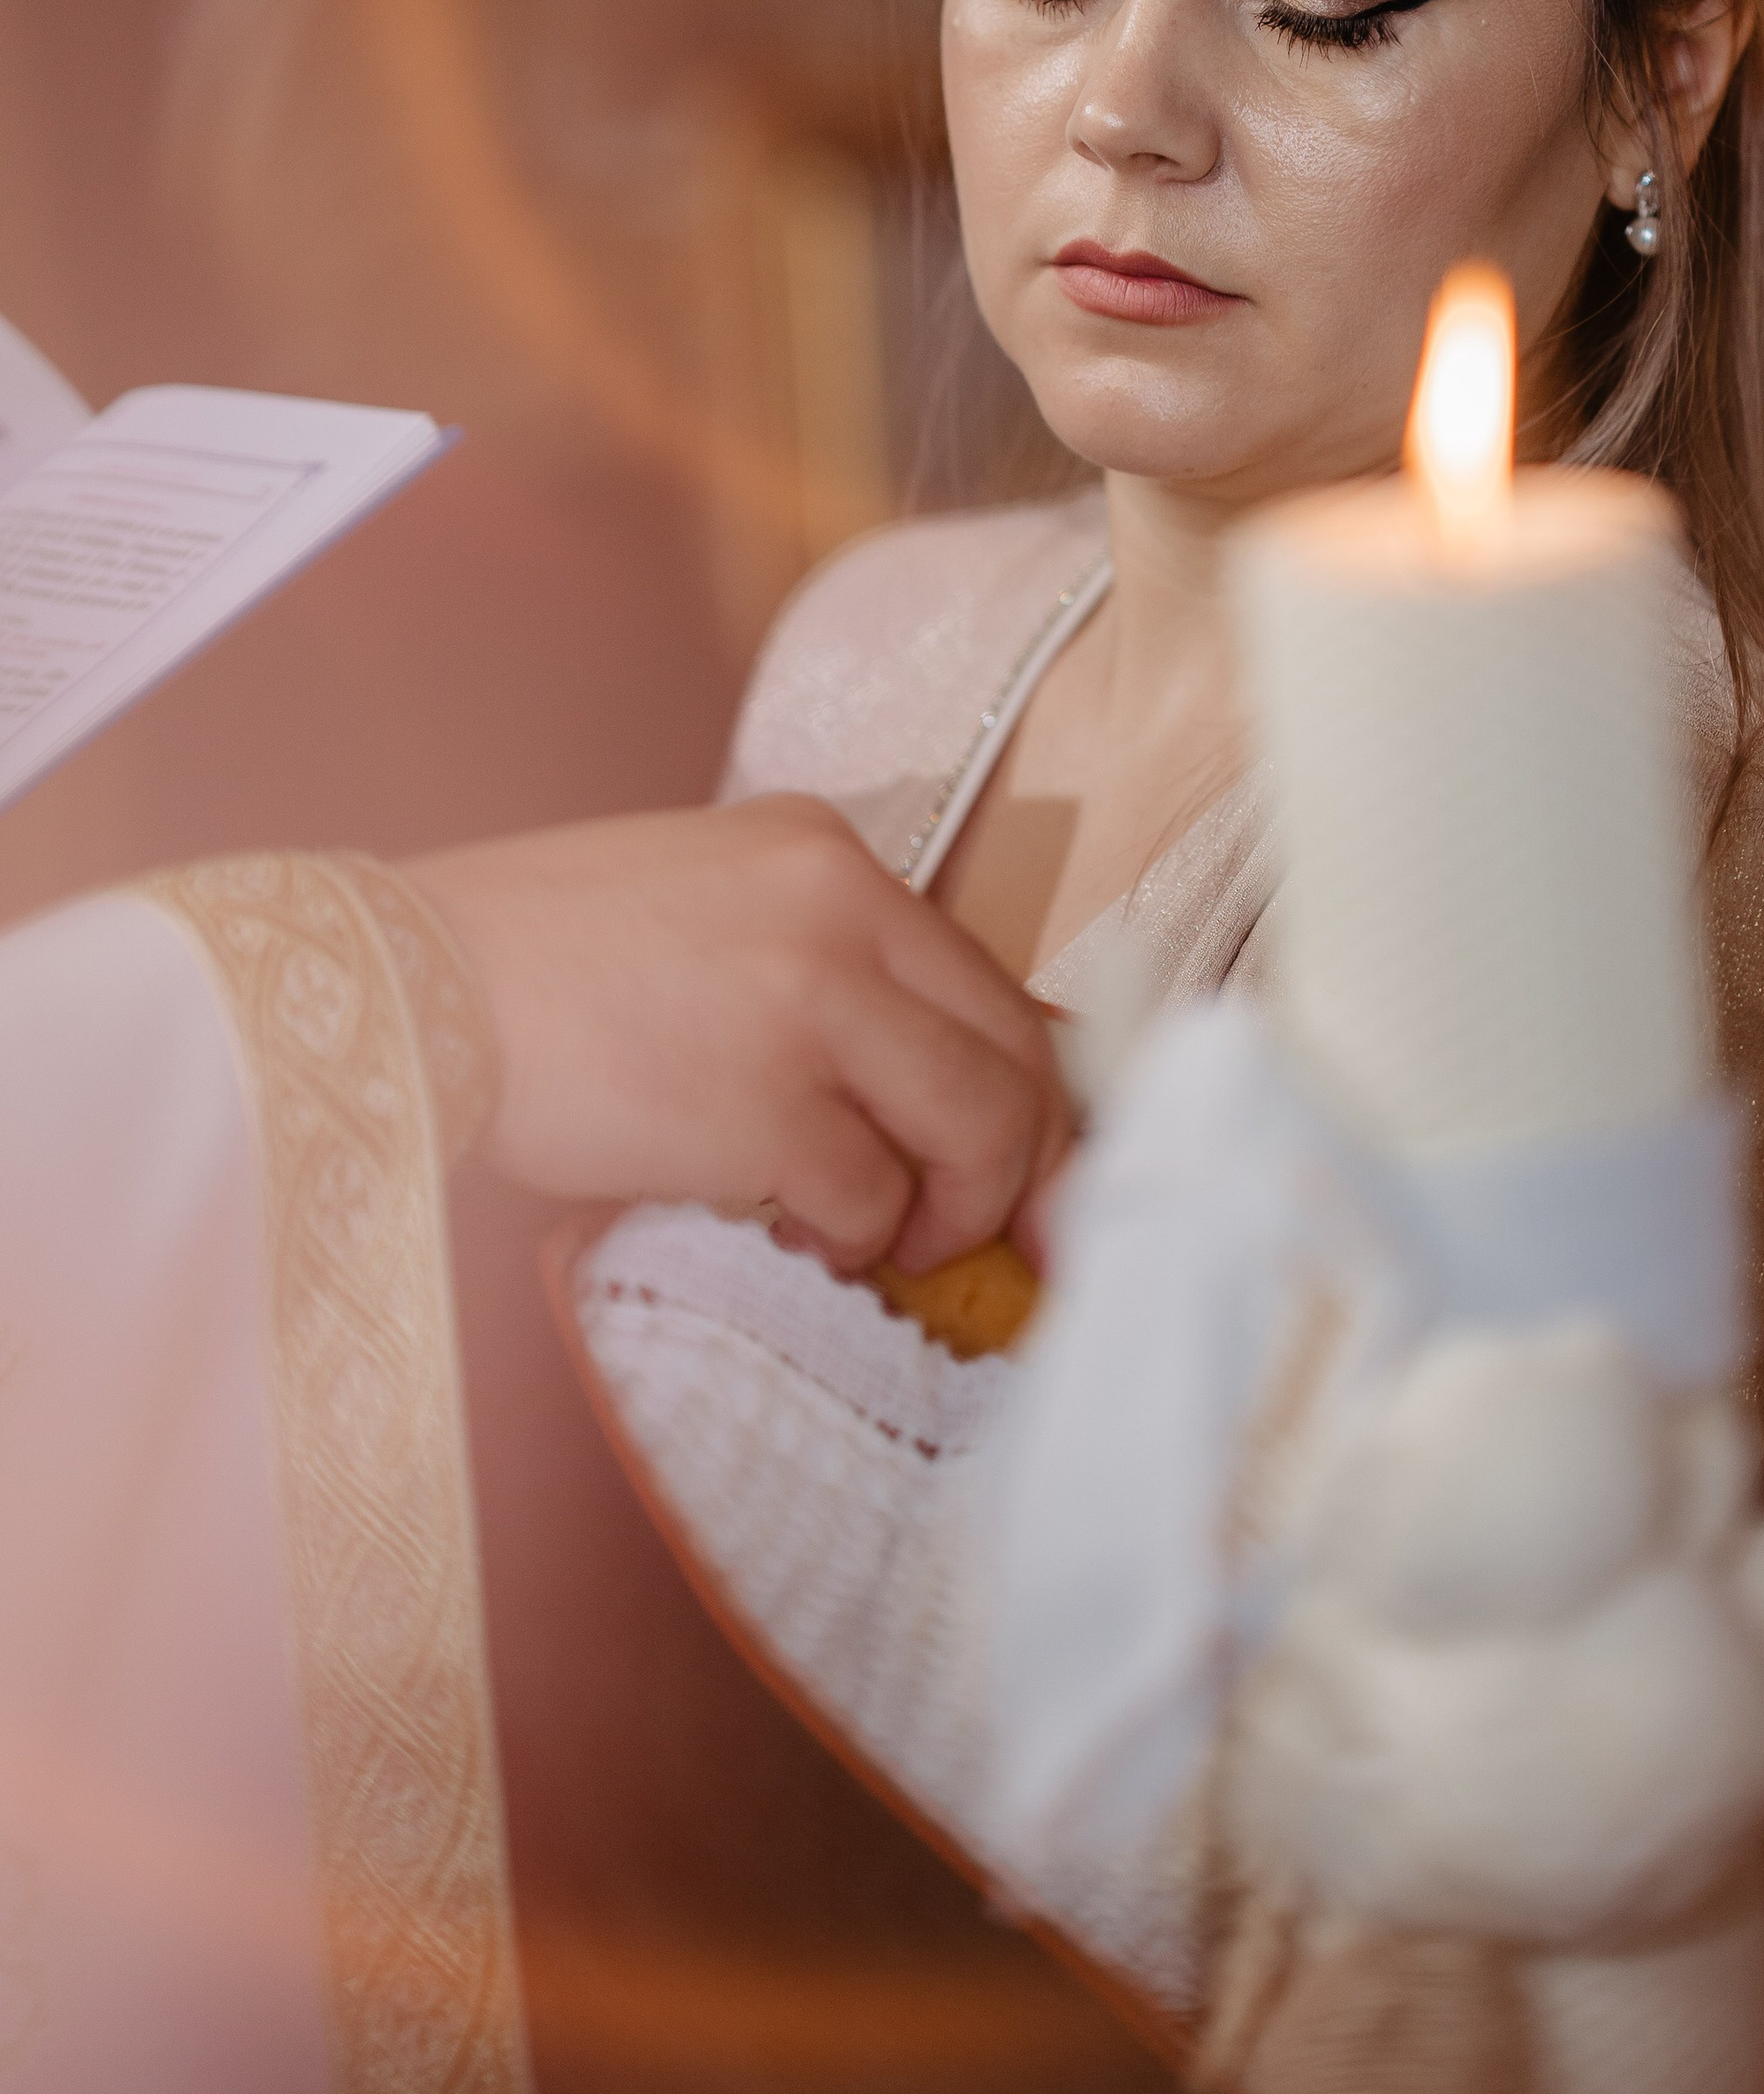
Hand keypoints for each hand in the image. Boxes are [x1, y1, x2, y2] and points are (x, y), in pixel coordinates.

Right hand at [402, 797, 1071, 1273]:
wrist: (404, 986)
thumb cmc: (526, 960)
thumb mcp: (700, 901)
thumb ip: (813, 960)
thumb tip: (908, 1080)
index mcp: (825, 853)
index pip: (986, 975)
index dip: (1027, 1084)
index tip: (1029, 1158)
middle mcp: (842, 908)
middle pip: (1013, 1052)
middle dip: (1023, 1163)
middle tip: (995, 1233)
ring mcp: (812, 1004)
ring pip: (976, 1127)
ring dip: (948, 1211)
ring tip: (881, 1240)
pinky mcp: (767, 1105)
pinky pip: (871, 1199)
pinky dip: (854, 1240)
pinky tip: (800, 1238)